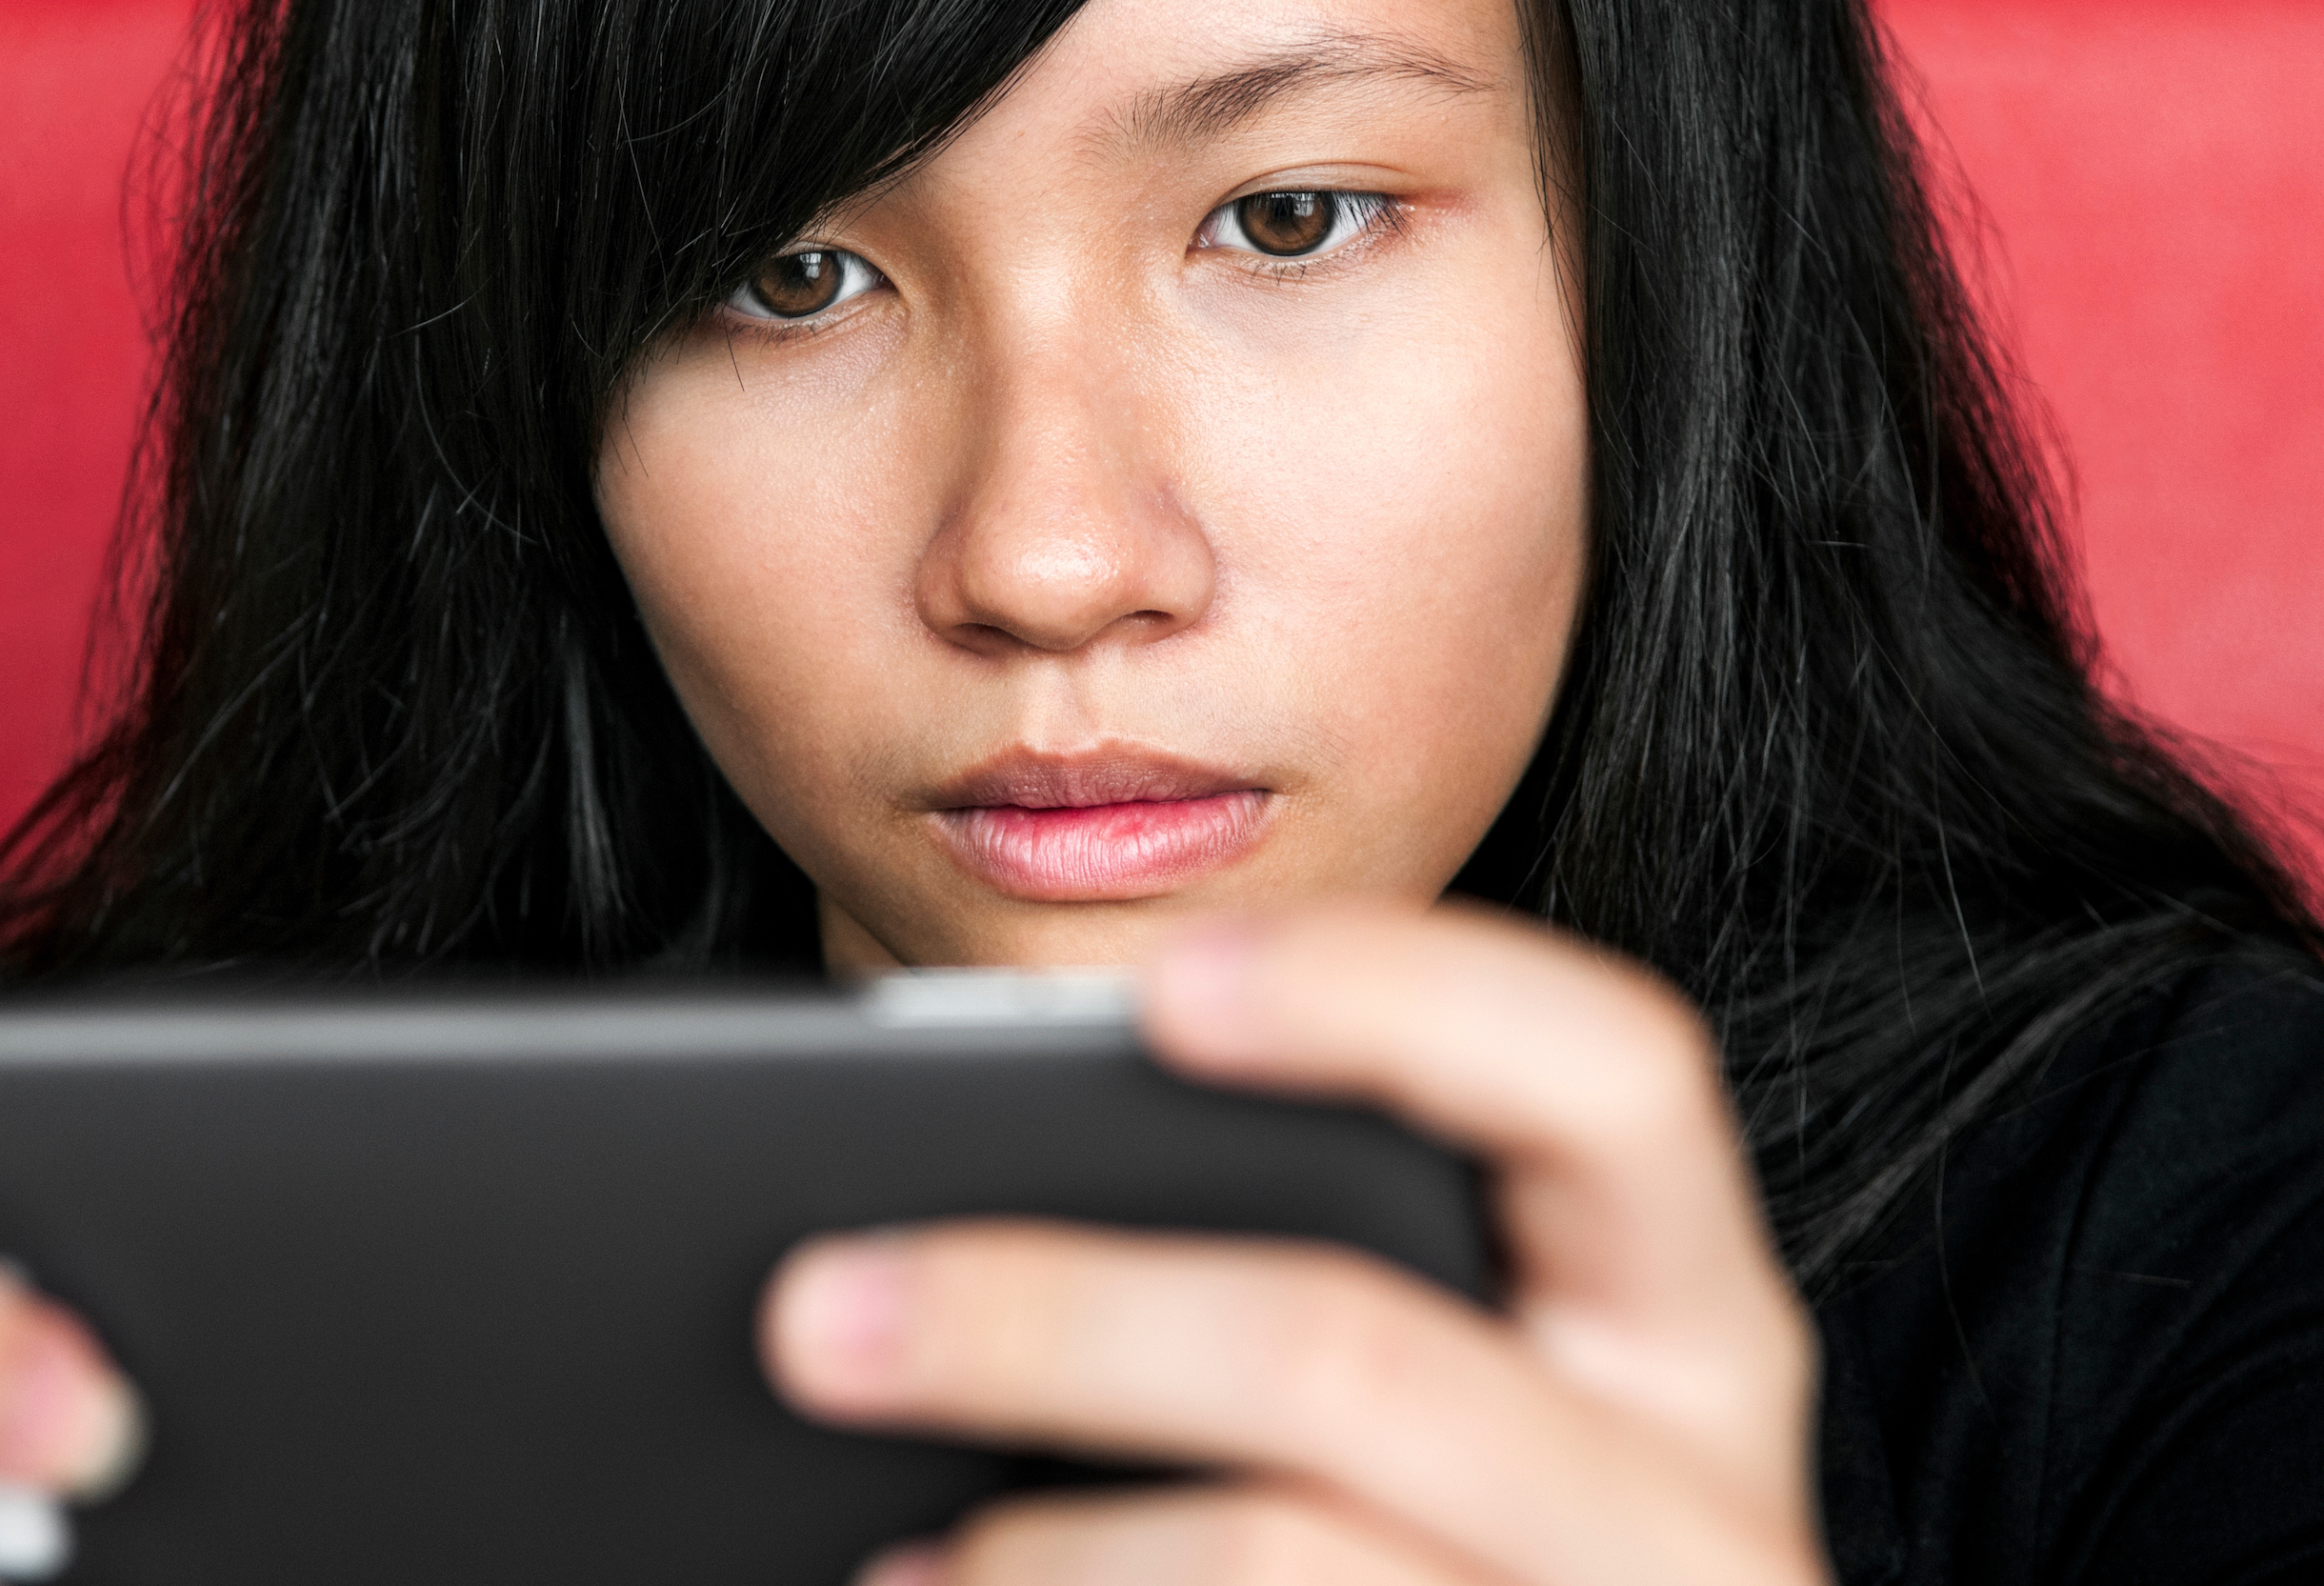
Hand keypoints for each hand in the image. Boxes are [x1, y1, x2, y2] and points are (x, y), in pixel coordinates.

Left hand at [762, 903, 1827, 1585]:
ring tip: (894, 1552)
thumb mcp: (1461, 1390)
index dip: (1394, 1001)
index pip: (1612, 1076)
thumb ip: (1310, 1252)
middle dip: (1059, 1318)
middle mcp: (1696, 1498)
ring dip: (1037, 1545)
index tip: (1165, 987)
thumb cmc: (1443, 1544)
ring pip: (1289, 1548)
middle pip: (1359, 1353)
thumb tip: (971, 1200)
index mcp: (1693, 1319)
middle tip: (819, 1312)